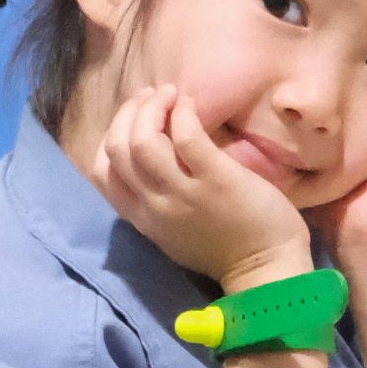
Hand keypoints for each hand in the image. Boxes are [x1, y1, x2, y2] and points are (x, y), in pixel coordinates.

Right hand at [95, 84, 311, 290]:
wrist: (266, 272)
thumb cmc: (226, 249)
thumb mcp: (174, 231)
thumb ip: (156, 201)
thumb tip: (152, 157)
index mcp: (141, 218)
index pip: (100, 171)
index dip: (112, 135)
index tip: (134, 119)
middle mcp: (154, 206)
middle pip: (117, 148)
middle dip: (129, 113)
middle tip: (152, 97)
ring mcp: (183, 194)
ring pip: (142, 140)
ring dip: (152, 107)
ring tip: (170, 95)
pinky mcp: (216, 181)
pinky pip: (186, 136)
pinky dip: (182, 112)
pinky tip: (190, 105)